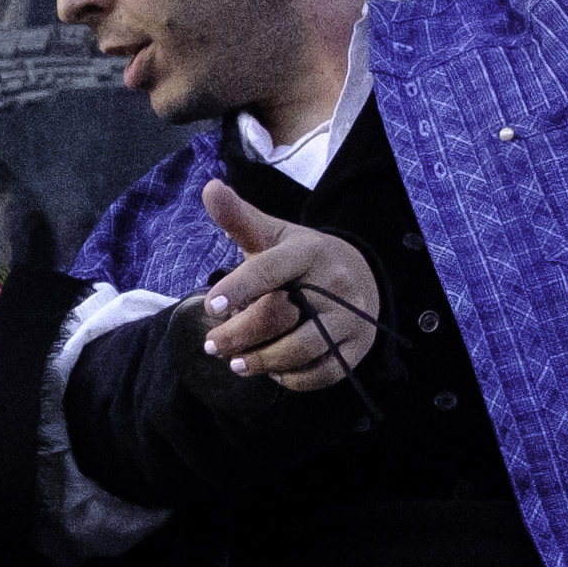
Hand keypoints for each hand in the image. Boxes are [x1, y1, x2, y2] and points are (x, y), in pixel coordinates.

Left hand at [193, 183, 383, 392]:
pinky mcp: (357, 346)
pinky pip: (323, 372)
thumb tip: (209, 187)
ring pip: (302, 348)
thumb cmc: (300, 260)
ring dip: (264, 361)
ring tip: (237, 364)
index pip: (269, 269)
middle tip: (212, 345)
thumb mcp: (272, 235)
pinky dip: (293, 379)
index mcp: (308, 251)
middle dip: (240, 334)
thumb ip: (239, 218)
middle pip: (281, 316)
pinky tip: (273, 372)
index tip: (210, 306)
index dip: (237, 289)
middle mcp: (334, 283)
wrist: (357, 274)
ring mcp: (350, 317)